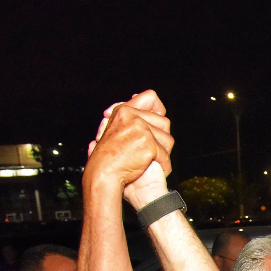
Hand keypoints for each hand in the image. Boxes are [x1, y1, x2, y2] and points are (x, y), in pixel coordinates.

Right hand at [87, 90, 174, 209]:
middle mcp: (132, 116)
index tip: (156, 122)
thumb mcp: (111, 129)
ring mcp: (141, 129)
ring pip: (168, 139)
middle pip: (164, 122)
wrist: (103, 174)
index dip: (158, 109)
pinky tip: (159, 170)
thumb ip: (126, 116)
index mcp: (123, 110)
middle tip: (155, 151)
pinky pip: (165, 155)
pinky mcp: (149, 144)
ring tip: (155, 161)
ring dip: (164, 153)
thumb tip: (136, 96)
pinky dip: (164, 165)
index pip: (151, 97)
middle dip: (162, 138)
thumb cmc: (106, 156)